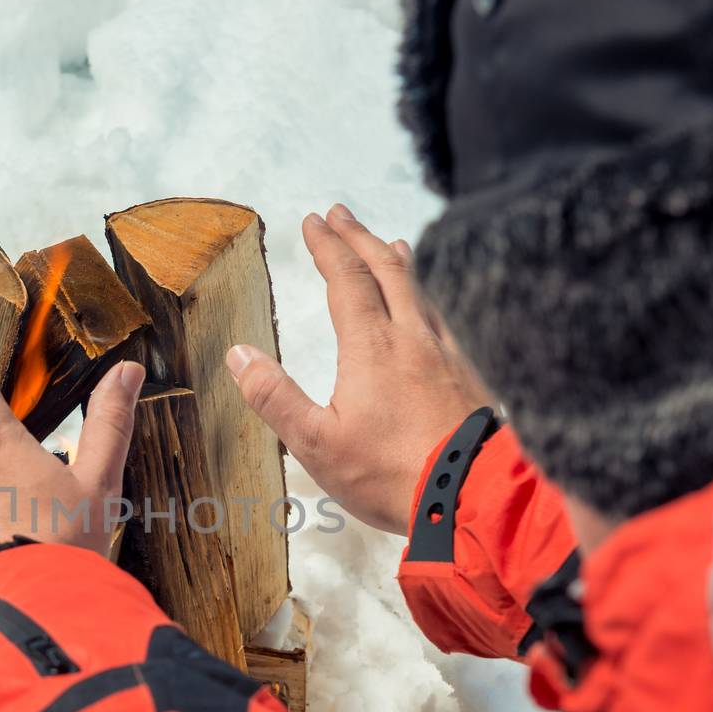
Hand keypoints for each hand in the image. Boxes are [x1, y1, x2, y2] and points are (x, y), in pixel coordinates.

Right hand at [227, 203, 488, 534]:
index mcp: (371, 346)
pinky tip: (431, 310)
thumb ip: (276, 398)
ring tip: (390, 244)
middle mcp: (412, 338)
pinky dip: (429, 297)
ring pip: (421, 291)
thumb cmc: (392, 475)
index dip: (327, 246)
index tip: (314, 222)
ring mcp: (447, 354)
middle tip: (341, 214)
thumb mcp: (317, 444)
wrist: (473, 497)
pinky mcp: (471, 376)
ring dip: (398, 262)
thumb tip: (239, 356)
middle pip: (386, 270)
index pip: (346, 279)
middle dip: (359, 238)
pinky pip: (445, 318)